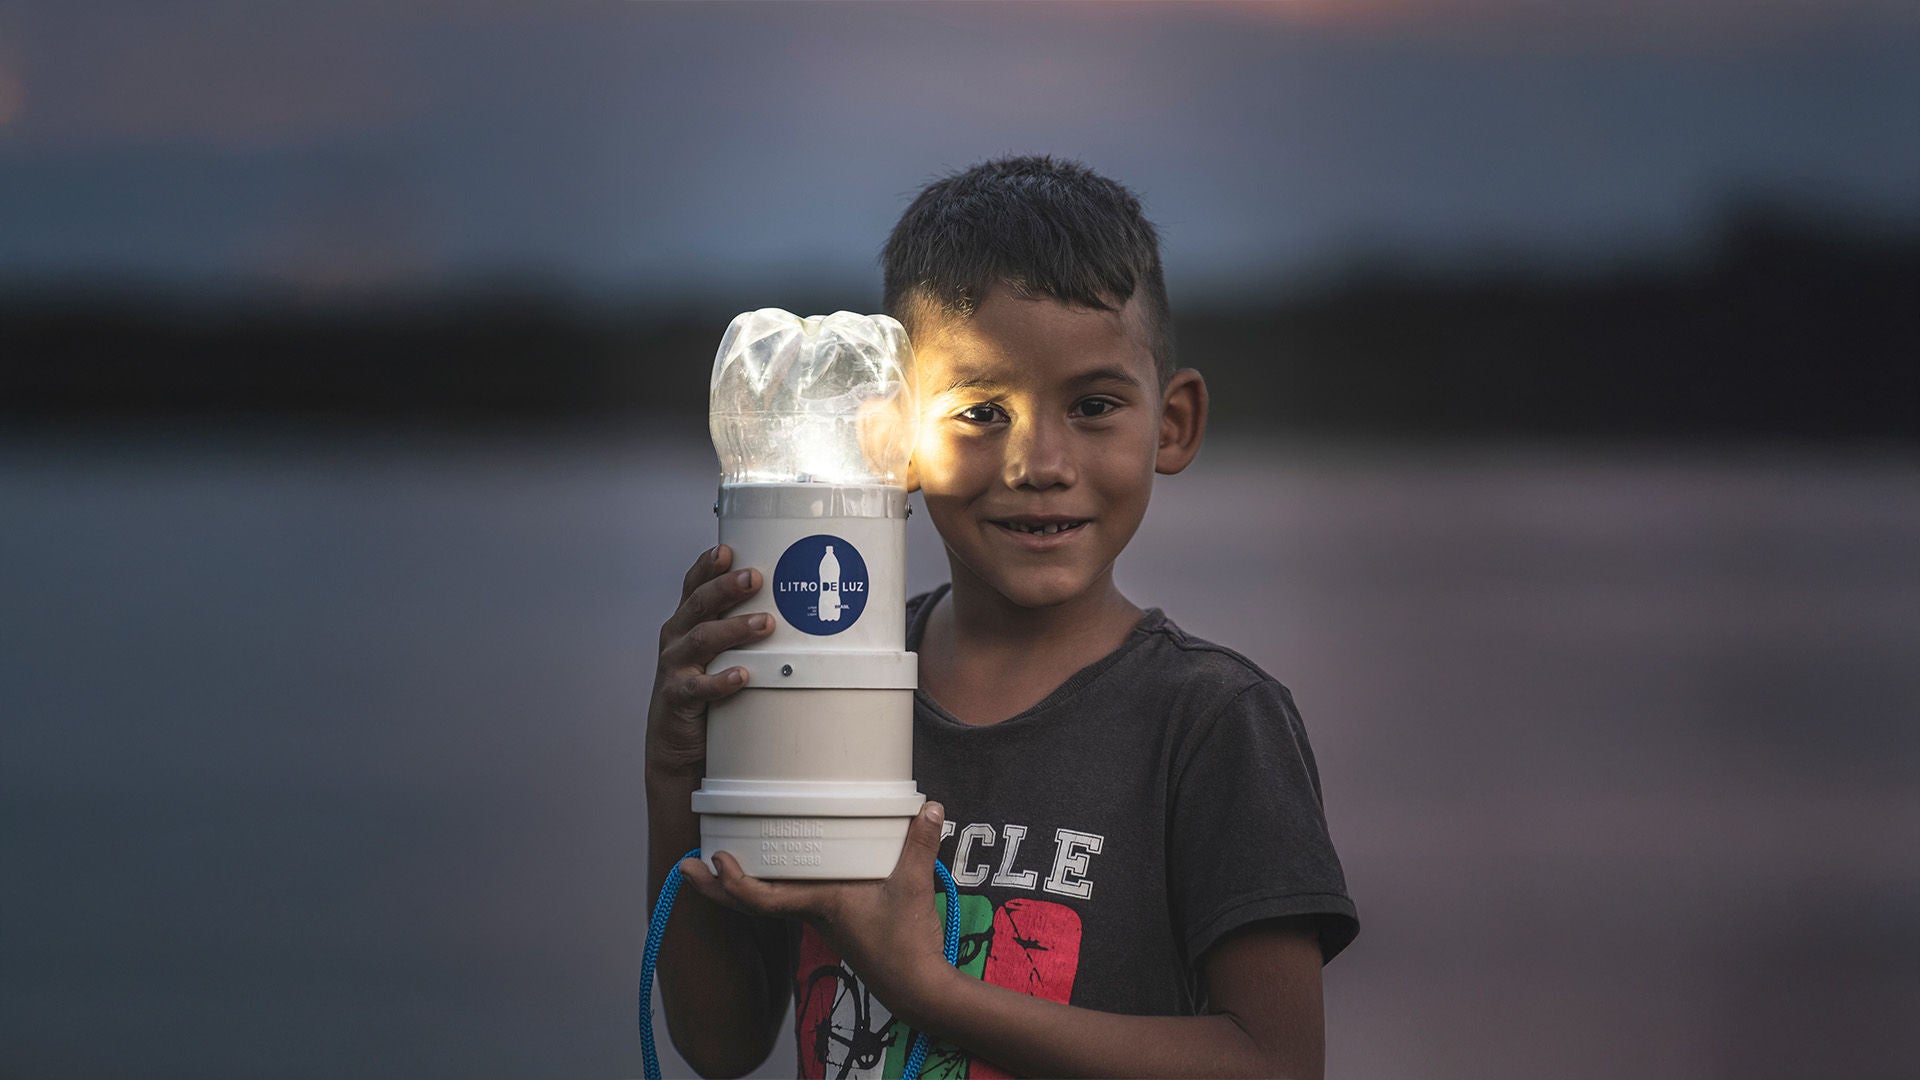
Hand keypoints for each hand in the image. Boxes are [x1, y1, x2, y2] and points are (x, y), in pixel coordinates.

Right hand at [647, 544, 774, 775]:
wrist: (677, 746)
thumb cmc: (704, 694)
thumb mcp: (718, 655)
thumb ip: (739, 631)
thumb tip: (790, 609)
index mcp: (685, 623)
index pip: (694, 586)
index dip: (708, 566)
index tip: (728, 551)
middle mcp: (676, 639)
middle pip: (699, 604)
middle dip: (726, 588)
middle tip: (755, 578)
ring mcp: (674, 667)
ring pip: (702, 639)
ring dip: (734, 628)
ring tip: (765, 623)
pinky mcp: (678, 697)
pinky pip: (698, 686)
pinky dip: (721, 680)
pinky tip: (742, 676)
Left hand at [678, 802, 953, 1023]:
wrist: (916, 986)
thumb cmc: (906, 946)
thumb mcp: (913, 888)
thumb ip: (919, 845)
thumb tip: (930, 808)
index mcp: (818, 905)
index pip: (762, 899)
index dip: (734, 883)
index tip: (716, 861)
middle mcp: (810, 913)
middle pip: (749, 902)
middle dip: (714, 887)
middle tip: (685, 866)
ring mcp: (818, 919)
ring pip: (765, 901)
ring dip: (737, 885)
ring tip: (716, 862)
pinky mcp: (831, 920)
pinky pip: (788, 901)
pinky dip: (768, 887)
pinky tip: (772, 871)